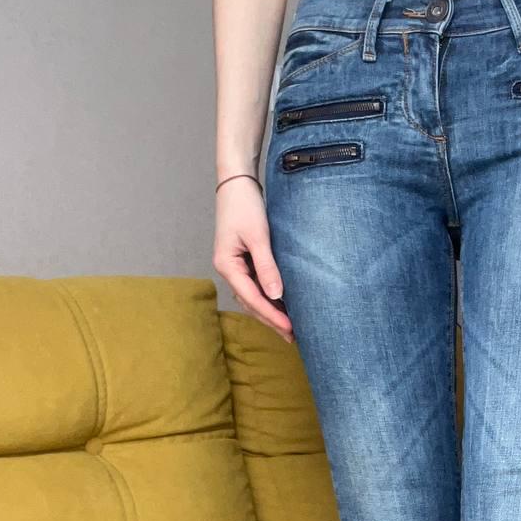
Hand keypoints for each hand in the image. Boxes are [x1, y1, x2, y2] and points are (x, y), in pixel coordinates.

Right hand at [213, 176, 293, 343]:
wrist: (236, 184)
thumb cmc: (245, 206)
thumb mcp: (258, 236)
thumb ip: (267, 266)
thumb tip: (276, 295)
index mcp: (227, 265)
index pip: (252, 298)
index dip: (272, 316)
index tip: (291, 329)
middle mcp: (228, 269)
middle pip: (251, 303)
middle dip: (271, 321)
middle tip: (293, 337)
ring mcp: (235, 267)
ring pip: (252, 297)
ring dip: (270, 312)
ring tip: (289, 328)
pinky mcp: (243, 261)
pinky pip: (255, 286)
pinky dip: (268, 298)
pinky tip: (282, 305)